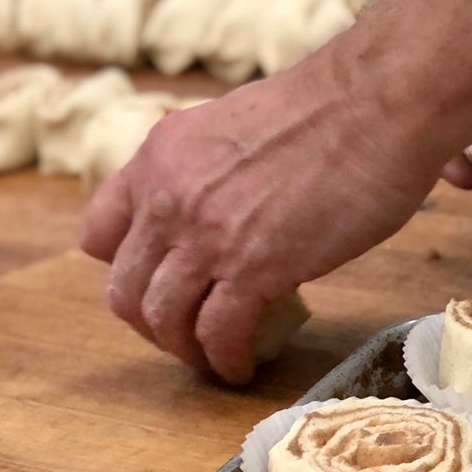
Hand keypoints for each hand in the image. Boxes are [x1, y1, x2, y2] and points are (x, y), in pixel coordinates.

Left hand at [80, 47, 441, 384]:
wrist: (373, 105)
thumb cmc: (328, 107)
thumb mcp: (232, 124)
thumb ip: (208, 167)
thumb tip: (223, 203)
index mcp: (158, 155)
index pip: (98, 233)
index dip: (124, 267)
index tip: (157, 281)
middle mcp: (167, 197)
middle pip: (125, 289)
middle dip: (150, 325)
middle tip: (183, 335)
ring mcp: (207, 237)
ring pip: (163, 320)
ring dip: (184, 350)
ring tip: (212, 359)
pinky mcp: (254, 269)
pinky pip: (219, 334)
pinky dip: (226, 361)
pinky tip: (242, 366)